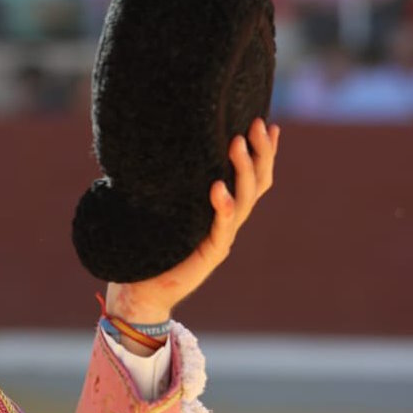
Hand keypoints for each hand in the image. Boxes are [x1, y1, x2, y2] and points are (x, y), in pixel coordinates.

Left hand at [105, 117, 280, 324]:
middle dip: (261, 152)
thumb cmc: (151, 245)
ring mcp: (223, 236)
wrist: (144, 289)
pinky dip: (223, 206)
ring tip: (236, 143)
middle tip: (256, 124)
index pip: (253, 176)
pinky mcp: (212, 253)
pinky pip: (221, 226)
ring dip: (243, 169)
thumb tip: (162, 146)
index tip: (268, 123)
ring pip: (245, 199)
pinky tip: (218, 187)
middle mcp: (229, 221)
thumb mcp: (166, 206)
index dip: (264, 152)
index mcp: (223, 209)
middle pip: (258, 183)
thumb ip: (174, 184)